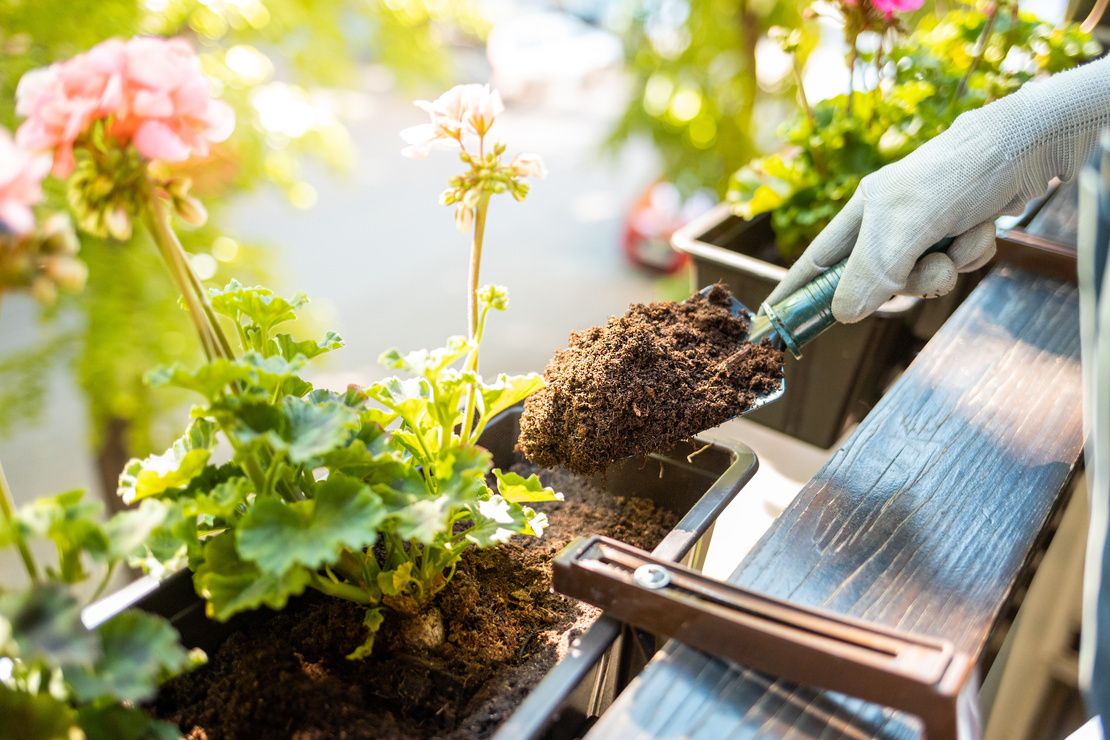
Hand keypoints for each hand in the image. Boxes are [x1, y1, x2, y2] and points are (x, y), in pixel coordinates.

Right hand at [764, 56, 1109, 322]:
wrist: (1024, 147)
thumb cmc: (952, 176)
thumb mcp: (901, 231)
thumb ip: (869, 276)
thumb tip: (844, 315)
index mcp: (861, 215)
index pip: (815, 262)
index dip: (793, 292)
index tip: (771, 321)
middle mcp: (887, 223)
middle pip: (877, 282)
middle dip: (907, 282)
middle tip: (926, 267)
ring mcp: (924, 229)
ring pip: (923, 277)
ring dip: (947, 266)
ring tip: (961, 236)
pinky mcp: (958, 231)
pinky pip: (957, 265)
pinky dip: (972, 254)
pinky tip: (982, 226)